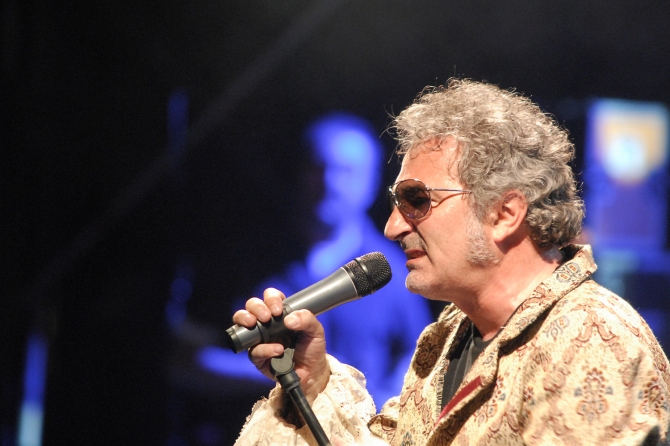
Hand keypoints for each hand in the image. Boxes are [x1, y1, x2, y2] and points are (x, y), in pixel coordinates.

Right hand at [232, 288, 329, 403]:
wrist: (312, 372)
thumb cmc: (312, 348)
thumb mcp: (316, 330)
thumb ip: (307, 319)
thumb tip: (289, 319)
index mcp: (281, 313)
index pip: (270, 297)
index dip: (271, 298)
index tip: (278, 310)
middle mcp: (267, 323)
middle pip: (252, 305)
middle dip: (256, 307)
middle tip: (266, 316)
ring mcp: (260, 339)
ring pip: (242, 324)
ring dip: (245, 319)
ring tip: (254, 323)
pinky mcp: (257, 357)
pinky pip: (254, 351)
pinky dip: (264, 349)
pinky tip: (277, 350)